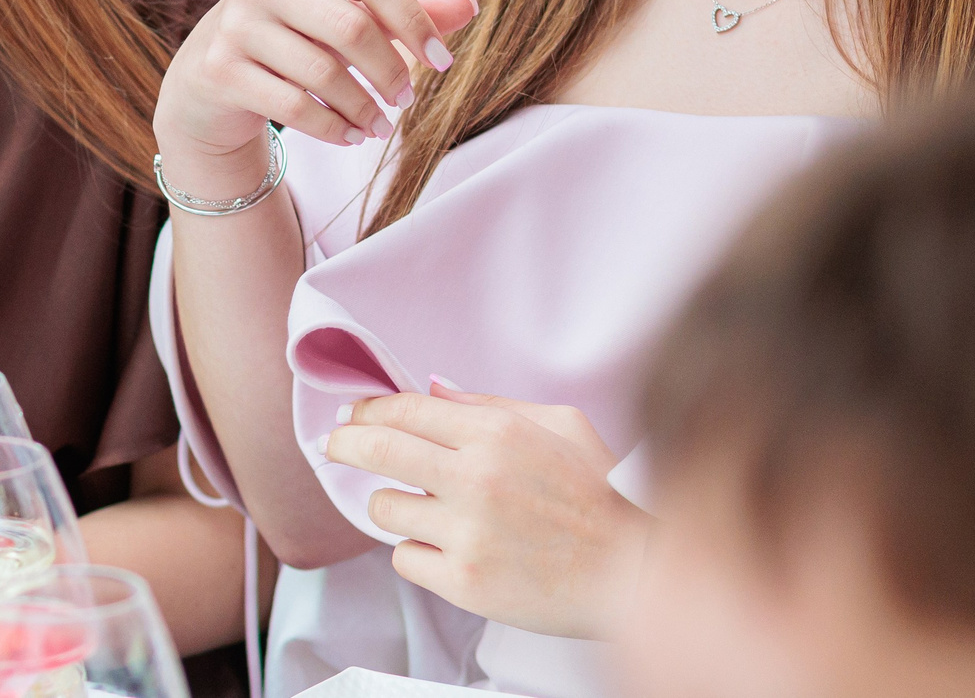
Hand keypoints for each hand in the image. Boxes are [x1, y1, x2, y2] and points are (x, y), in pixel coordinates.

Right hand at [154, 0, 476, 163]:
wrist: (210, 76)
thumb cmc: (295, 36)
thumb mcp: (345, 14)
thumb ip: (404, 9)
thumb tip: (473, 4)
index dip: (414, 19)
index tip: (441, 62)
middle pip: (350, 25)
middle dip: (390, 71)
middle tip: (408, 101)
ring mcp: (234, 25)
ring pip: (322, 72)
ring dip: (365, 107)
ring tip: (382, 126)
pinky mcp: (220, 70)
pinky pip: (292, 106)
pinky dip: (333, 128)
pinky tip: (352, 137)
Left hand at [323, 383, 650, 638]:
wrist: (638, 574)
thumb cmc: (605, 495)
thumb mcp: (562, 425)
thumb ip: (492, 404)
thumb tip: (433, 389)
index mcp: (496, 433)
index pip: (404, 409)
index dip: (368, 409)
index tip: (354, 415)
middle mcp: (475, 478)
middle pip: (375, 449)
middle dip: (344, 444)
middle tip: (336, 447)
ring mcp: (468, 533)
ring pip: (383, 508)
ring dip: (392, 506)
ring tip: (420, 510)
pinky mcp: (465, 584)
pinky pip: (404, 559)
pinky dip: (416, 553)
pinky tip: (445, 549)